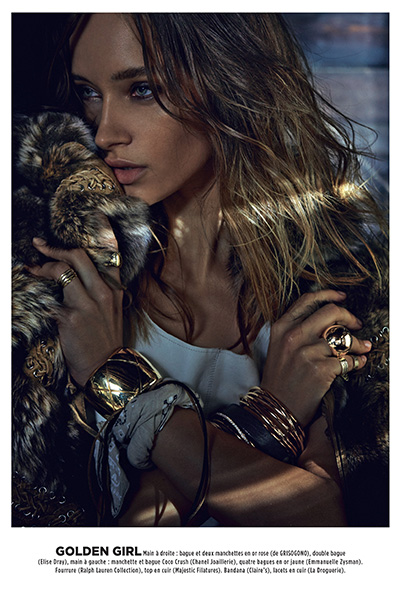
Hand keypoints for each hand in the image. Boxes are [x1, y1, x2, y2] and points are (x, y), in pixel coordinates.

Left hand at [27, 237, 123, 386]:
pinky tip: (31, 294)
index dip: (103, 232)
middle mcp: (103, 293)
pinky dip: (38, 294)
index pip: (111, 254)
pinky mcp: (71, 317)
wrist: (106, 369)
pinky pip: (50, 297)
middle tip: (40, 246)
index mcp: (115, 290)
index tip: (95, 215)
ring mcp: (87, 304)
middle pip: (79, 257)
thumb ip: (103, 291)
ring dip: (42, 268)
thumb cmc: (106, 341)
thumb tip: (81, 276)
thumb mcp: (113, 312)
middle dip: (56, 249)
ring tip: (31, 269)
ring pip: (62, 272)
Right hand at [261, 289, 371, 425]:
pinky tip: (357, 363)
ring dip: (358, 344)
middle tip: (356, 325)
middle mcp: (294, 336)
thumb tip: (328, 320)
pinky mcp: (320, 369)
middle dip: (349, 317)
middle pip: (331, 312)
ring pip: (343, 338)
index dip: (329, 295)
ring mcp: (307, 352)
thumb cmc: (279, 379)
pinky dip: (357, 362)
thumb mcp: (279, 347)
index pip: (308, 300)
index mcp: (282, 327)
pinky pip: (347, 360)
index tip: (342, 298)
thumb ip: (297, 330)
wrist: (274, 408)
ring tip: (362, 349)